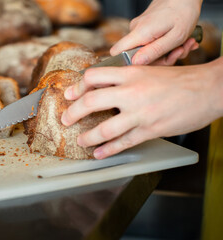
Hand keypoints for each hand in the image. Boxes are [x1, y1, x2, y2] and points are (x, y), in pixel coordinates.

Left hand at [61, 58, 222, 158]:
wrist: (208, 89)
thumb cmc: (180, 80)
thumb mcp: (149, 70)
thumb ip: (127, 78)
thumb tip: (104, 86)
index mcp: (131, 73)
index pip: (94, 76)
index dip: (78, 86)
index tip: (70, 94)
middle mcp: (132, 92)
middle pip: (92, 102)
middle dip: (73, 112)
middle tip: (66, 119)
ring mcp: (140, 113)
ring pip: (105, 128)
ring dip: (88, 136)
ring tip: (80, 140)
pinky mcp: (150, 130)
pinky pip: (124, 143)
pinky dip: (108, 150)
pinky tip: (99, 153)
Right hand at [110, 0, 201, 64]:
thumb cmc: (184, 11)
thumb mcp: (175, 37)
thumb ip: (154, 51)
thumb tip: (136, 63)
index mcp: (140, 33)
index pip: (116, 52)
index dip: (127, 63)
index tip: (150, 64)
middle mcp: (135, 30)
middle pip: (137, 56)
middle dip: (161, 60)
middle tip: (180, 52)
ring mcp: (139, 29)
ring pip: (147, 51)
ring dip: (168, 53)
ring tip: (185, 44)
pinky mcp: (145, 28)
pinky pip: (152, 44)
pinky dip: (167, 46)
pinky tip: (180, 41)